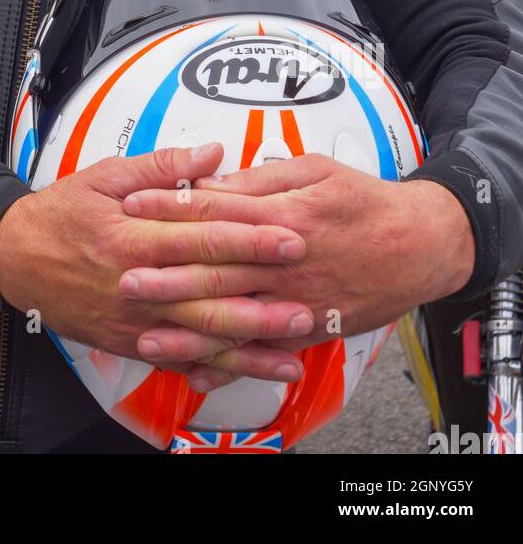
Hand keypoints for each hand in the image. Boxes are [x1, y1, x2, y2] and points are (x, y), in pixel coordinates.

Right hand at [0, 143, 314, 385]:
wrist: (13, 259)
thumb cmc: (62, 212)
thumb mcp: (105, 175)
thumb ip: (163, 166)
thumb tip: (214, 154)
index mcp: (133, 234)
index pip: (202, 236)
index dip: (250, 238)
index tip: (290, 235)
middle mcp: (137, 283)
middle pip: (209, 292)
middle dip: (263, 297)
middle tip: (310, 297)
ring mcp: (135, 320)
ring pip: (199, 334)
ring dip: (250, 343)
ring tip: (294, 345)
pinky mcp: (130, 343)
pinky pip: (179, 358)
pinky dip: (217, 368)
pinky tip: (251, 370)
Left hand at [121, 156, 475, 380]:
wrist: (420, 245)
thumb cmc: (364, 200)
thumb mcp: (314, 170)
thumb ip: (260, 179)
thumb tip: (212, 182)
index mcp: (283, 213)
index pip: (214, 209)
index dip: (169, 207)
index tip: (130, 205)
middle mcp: (286, 261)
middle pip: (217, 269)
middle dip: (167, 275)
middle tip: (123, 277)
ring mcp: (297, 300)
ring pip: (234, 318)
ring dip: (189, 330)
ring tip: (147, 335)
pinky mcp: (310, 328)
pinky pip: (263, 350)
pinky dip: (231, 364)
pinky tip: (198, 372)